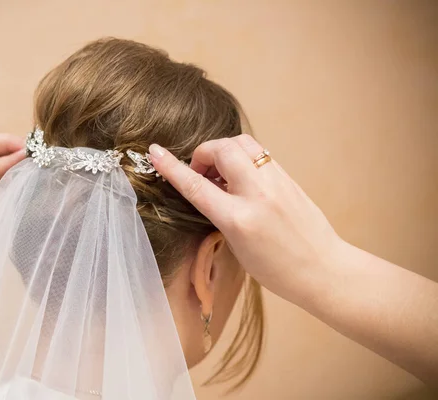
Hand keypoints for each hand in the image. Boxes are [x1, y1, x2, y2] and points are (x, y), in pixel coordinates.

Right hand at [148, 135, 344, 304]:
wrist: (324, 269)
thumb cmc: (277, 270)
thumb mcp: (237, 247)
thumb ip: (221, 214)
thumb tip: (211, 188)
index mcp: (239, 219)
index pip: (197, 186)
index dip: (172, 167)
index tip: (155, 151)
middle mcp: (258, 194)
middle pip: (222, 149)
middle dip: (203, 153)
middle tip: (201, 172)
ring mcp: (276, 182)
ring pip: (242, 143)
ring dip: (223, 150)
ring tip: (220, 173)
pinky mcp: (288, 177)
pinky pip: (258, 153)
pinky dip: (242, 157)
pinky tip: (240, 177)